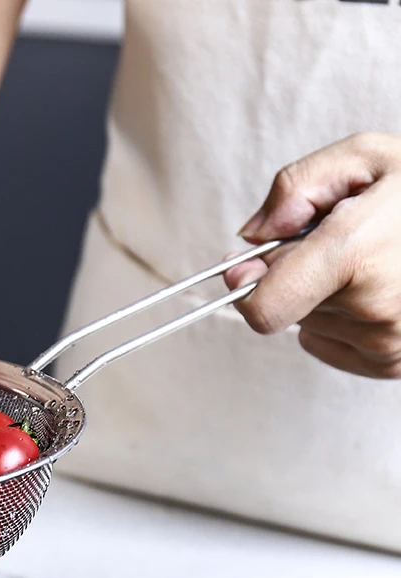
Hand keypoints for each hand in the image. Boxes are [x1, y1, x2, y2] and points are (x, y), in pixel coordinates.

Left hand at [224, 132, 400, 378]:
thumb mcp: (366, 156)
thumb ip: (294, 189)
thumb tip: (250, 238)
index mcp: (357, 254)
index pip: (262, 307)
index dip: (248, 285)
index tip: (253, 266)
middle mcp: (373, 307)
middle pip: (284, 306)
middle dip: (298, 273)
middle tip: (348, 240)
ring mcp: (388, 342)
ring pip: (310, 323)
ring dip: (326, 293)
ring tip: (377, 259)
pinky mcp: (395, 364)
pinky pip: (332, 345)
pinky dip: (343, 319)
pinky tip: (381, 288)